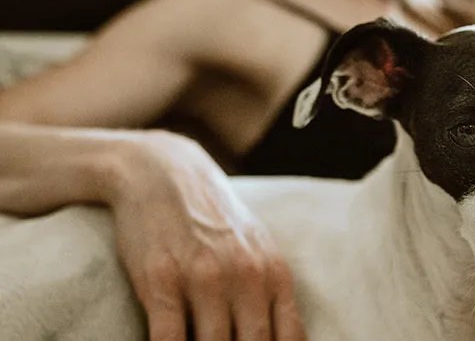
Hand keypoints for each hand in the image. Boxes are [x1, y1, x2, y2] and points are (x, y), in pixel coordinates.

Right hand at [106, 131, 305, 340]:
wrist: (164, 173)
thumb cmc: (214, 218)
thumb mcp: (256, 248)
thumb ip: (271, 293)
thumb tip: (287, 338)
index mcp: (275, 274)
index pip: (289, 340)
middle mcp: (246, 278)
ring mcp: (203, 280)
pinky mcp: (161, 282)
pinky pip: (169, 340)